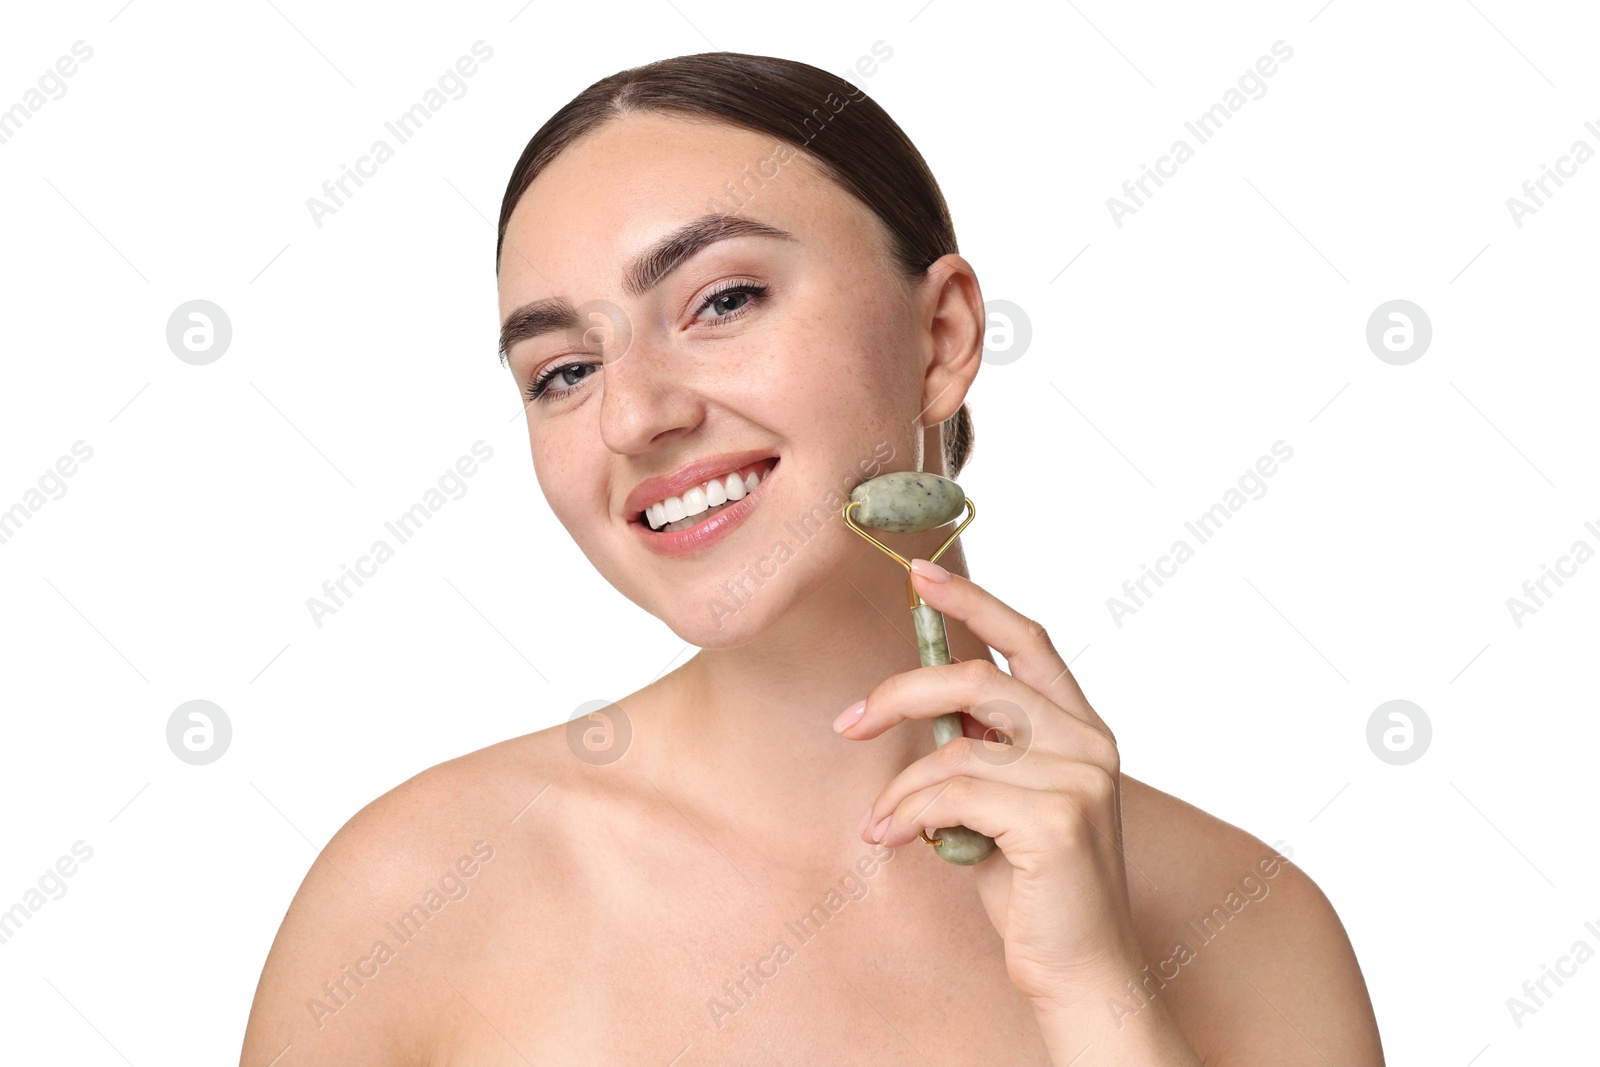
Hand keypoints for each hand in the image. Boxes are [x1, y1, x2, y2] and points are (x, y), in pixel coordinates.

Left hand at [835, 557, 1140, 1005]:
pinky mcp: (1058, 821)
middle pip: (978, 678)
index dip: (973, 603)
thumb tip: (911, 704)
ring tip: (881, 821)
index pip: (1029, 639)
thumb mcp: (1002, 802)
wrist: (1081, 971)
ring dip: (901, 786)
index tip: (920, 575)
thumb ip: (979, 749)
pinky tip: (890, 838)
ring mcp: (1081, 779)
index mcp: (1082, 728)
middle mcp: (1091, 742)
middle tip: (848, 720)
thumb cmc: (1035, 888)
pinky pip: (953, 793)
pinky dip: (908, 813)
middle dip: (902, 692)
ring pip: (956, 747)